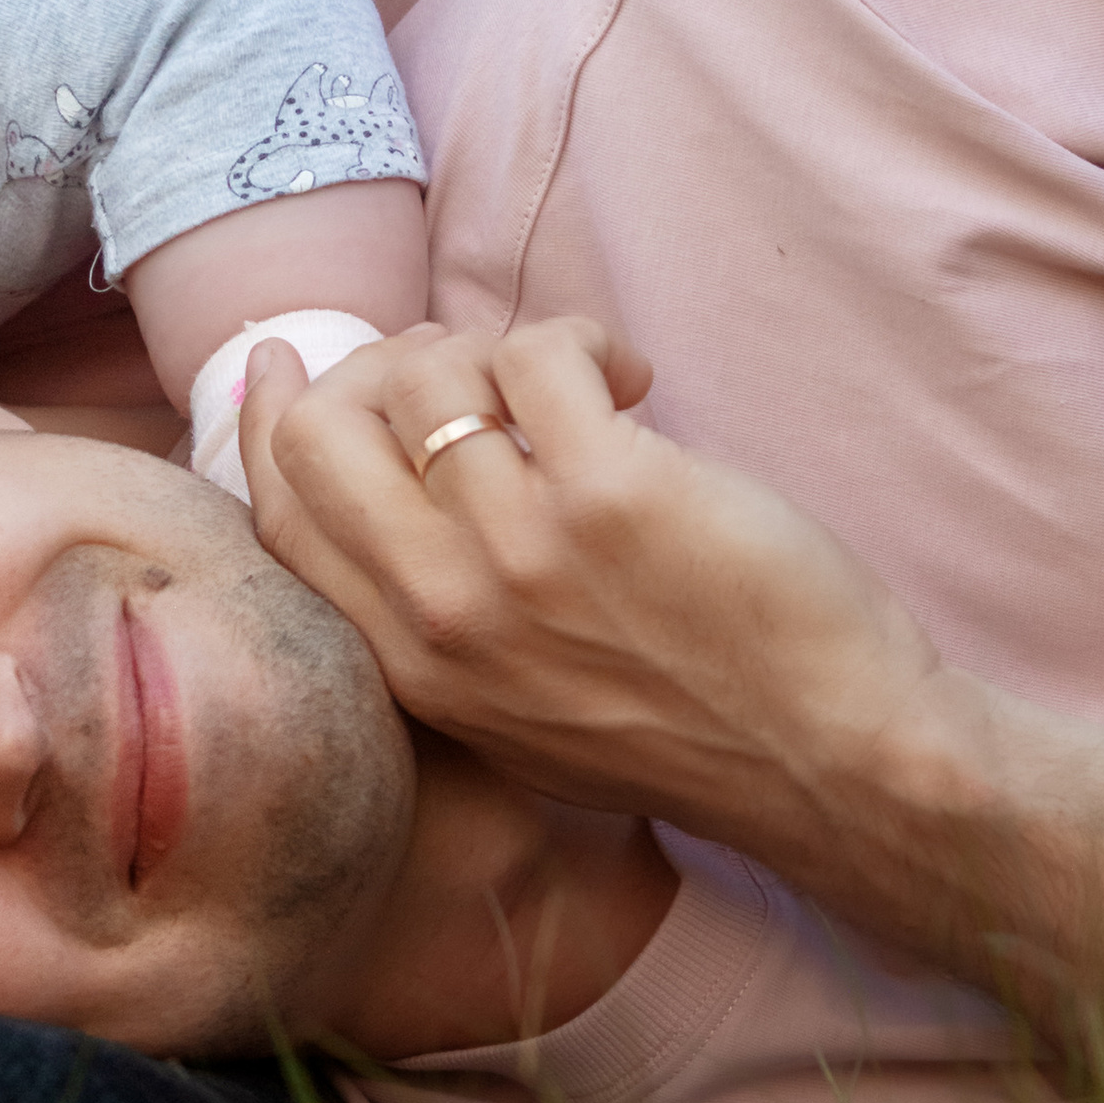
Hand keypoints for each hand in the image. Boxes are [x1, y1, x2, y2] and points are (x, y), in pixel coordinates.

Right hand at [240, 317, 943, 870]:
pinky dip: (582, 338)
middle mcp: (443, 610)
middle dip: (378, 367)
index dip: (269, 420)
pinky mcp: (610, 492)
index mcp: (410, 664)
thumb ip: (430, 613)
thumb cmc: (687, 725)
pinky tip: (633, 379)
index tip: (284, 362)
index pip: (282, 514)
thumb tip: (376, 471)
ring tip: (575, 379)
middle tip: (463, 366)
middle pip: (324, 428)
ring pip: (430, 371)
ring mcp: (520, 550)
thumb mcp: (513, 705)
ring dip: (497, 347)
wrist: (834, 764)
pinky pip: (538, 350)